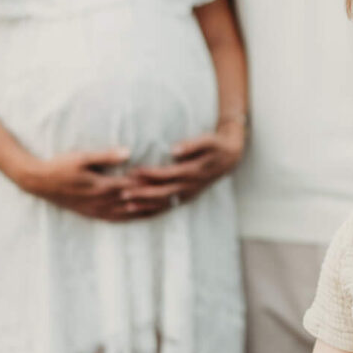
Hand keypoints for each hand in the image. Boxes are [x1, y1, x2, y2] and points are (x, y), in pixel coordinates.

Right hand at [14, 148, 165, 221]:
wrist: (38, 182)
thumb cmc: (60, 165)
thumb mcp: (82, 156)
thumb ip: (106, 155)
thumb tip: (129, 152)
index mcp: (101, 185)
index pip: (133, 185)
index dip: (152, 183)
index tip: (171, 178)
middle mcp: (102, 201)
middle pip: (136, 202)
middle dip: (157, 199)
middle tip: (178, 195)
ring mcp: (97, 210)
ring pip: (129, 213)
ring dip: (149, 211)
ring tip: (167, 208)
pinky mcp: (93, 214)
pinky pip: (117, 219)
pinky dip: (133, 218)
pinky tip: (143, 216)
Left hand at [123, 120, 244, 212]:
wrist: (230, 157)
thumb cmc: (216, 145)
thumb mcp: (208, 141)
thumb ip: (192, 145)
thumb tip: (174, 149)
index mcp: (193, 172)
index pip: (168, 175)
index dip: (150, 174)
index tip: (133, 171)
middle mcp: (190, 187)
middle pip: (162, 193)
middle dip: (142, 193)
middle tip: (122, 192)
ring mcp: (188, 194)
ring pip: (164, 204)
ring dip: (145, 205)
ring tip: (125, 205)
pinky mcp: (186, 198)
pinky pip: (168, 207)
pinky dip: (153, 211)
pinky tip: (139, 212)